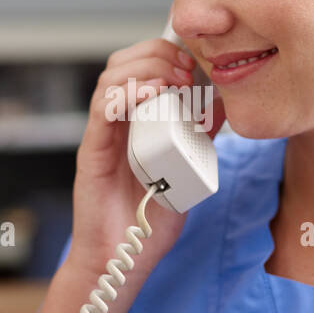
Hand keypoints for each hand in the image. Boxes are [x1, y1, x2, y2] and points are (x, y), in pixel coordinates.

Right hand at [67, 37, 225, 288]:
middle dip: (157, 54)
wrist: (123, 259)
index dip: (166, 53)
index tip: (195, 64)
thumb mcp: (187, 168)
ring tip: (173, 81)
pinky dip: (125, 93)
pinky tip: (150, 93)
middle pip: (123, 63)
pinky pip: (102, 109)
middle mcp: (115, 122)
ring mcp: (102, 135)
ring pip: (111, 78)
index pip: (141, 67)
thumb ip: (199, 136)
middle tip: (187, 71)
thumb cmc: (152, 218)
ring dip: (146, 69)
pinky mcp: (93, 152)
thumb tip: (221, 104)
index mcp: (135, 120)